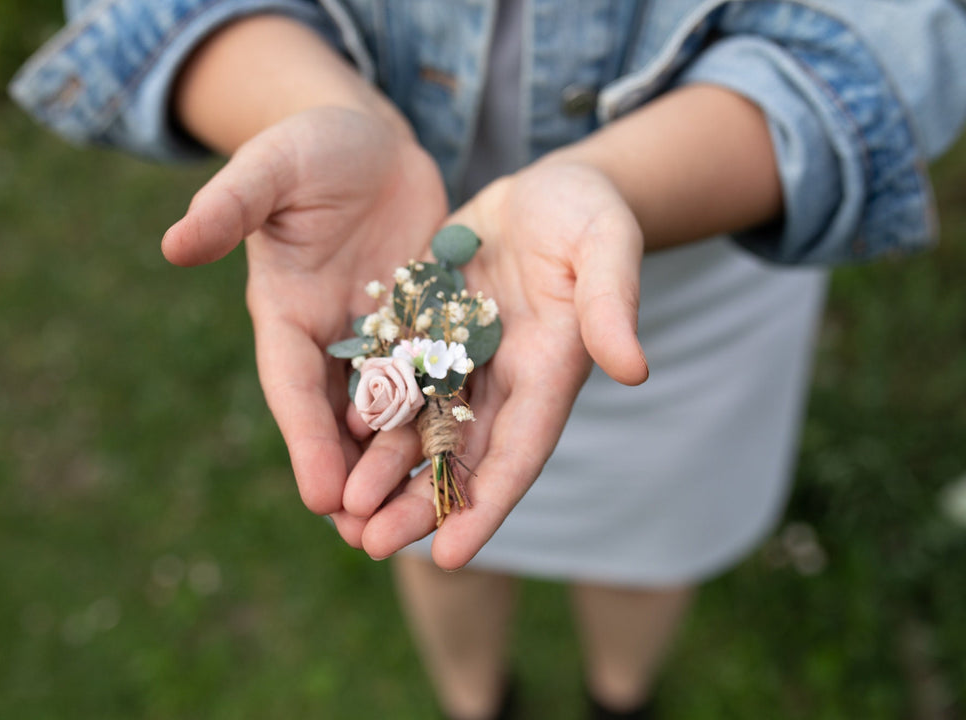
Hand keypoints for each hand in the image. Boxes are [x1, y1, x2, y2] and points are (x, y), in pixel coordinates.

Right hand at [162, 107, 447, 526]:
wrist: (369, 142)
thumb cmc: (310, 147)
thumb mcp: (271, 167)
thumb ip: (229, 205)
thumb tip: (174, 244)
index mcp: (285, 314)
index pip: (293, 388)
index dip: (305, 441)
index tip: (319, 497)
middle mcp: (331, 339)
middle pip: (341, 419)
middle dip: (353, 478)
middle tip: (369, 540)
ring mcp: (381, 337)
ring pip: (392, 412)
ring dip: (402, 466)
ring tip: (421, 522)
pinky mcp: (426, 326)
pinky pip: (439, 378)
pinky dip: (447, 419)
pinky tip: (469, 460)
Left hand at [342, 161, 648, 567]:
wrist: (547, 189)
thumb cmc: (588, 212)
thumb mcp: (605, 245)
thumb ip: (613, 303)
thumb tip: (634, 369)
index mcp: (549, 371)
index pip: (519, 452)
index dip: (486, 504)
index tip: (450, 556)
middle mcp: (504, 381)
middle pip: (461, 455)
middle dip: (420, 505)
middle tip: (372, 546)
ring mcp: (462, 360)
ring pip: (419, 428)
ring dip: (384, 471)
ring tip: (341, 512)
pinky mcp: (427, 333)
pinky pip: (394, 381)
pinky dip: (368, 414)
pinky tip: (331, 440)